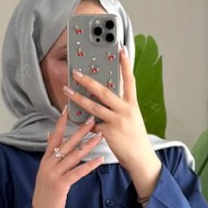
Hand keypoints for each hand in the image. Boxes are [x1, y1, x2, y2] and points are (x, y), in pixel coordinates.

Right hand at [32, 107, 103, 207]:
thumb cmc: (46, 192)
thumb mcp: (45, 171)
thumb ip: (49, 154)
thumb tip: (49, 136)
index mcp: (46, 159)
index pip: (54, 136)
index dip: (61, 123)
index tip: (68, 109)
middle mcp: (49, 164)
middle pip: (66, 143)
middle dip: (80, 131)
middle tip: (92, 119)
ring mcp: (54, 174)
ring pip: (74, 156)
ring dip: (88, 145)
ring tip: (100, 136)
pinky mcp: (61, 184)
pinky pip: (78, 172)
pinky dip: (90, 165)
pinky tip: (100, 159)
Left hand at [64, 44, 154, 172]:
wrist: (140, 158)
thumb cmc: (135, 137)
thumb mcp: (132, 117)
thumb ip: (121, 106)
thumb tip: (105, 98)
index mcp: (132, 104)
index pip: (130, 80)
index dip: (126, 64)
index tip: (121, 49)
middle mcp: (125, 110)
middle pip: (104, 91)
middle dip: (88, 81)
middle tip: (76, 73)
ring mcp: (117, 121)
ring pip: (94, 107)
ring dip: (78, 98)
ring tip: (67, 91)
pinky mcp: (108, 133)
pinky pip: (92, 124)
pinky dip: (83, 121)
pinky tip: (73, 116)